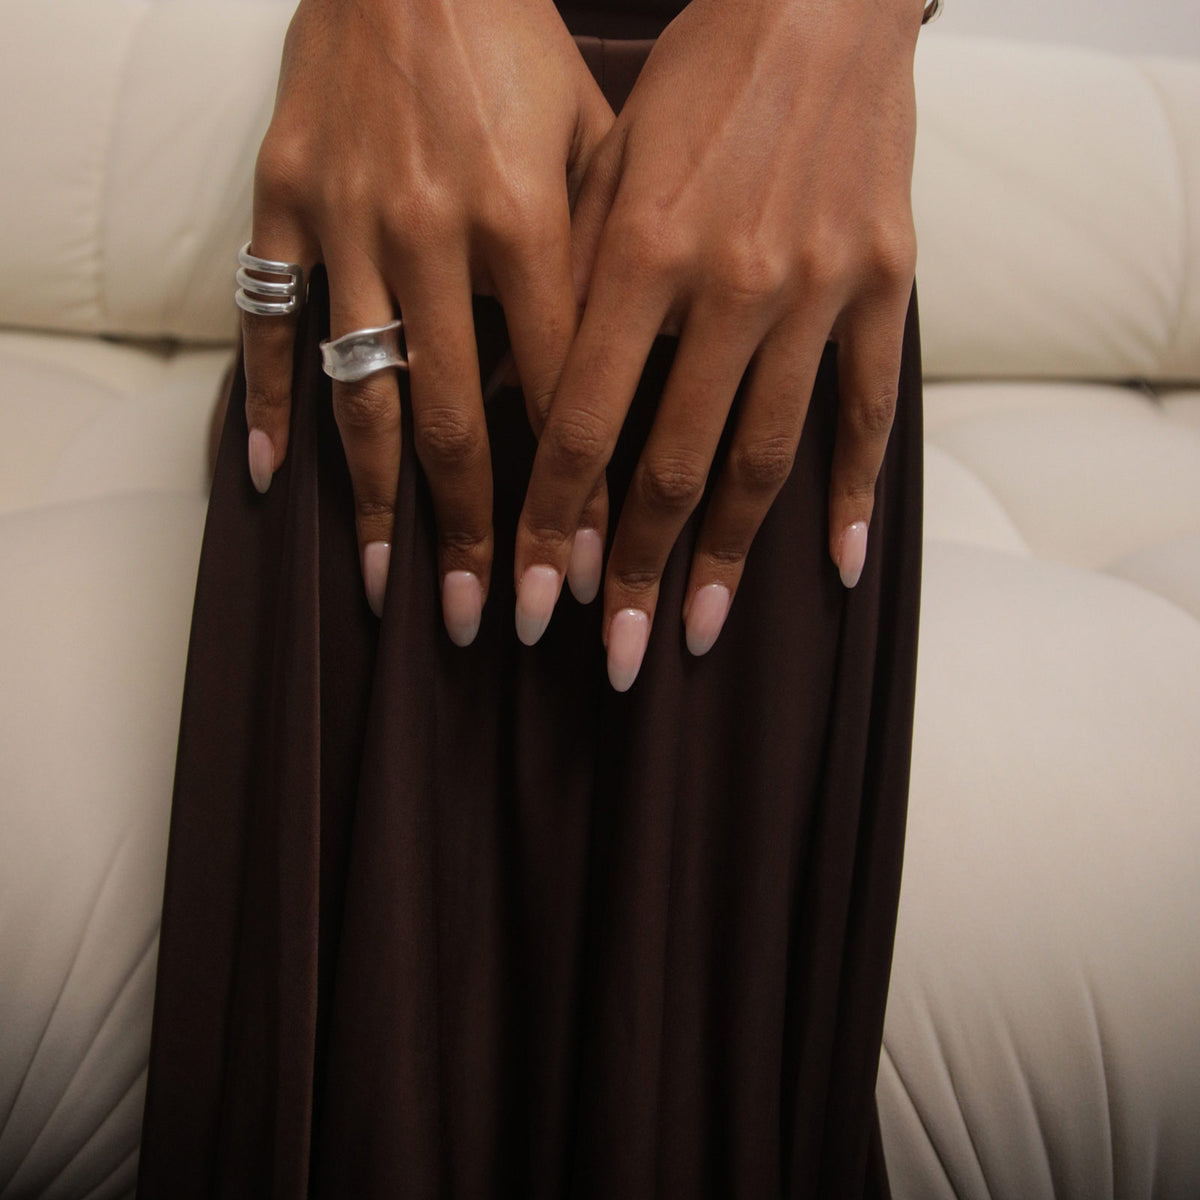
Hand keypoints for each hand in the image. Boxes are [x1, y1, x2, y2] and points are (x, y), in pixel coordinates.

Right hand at [241, 0, 612, 639]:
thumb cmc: (517, 41)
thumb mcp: (594, 133)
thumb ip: (608, 255)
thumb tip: (623, 383)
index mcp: (528, 220)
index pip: (558, 393)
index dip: (575, 492)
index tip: (586, 573)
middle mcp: (433, 234)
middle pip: (456, 420)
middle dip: (474, 531)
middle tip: (481, 619)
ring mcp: (346, 220)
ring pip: (361, 393)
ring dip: (374, 503)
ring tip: (386, 586)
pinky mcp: (280, 198)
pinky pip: (268, 319)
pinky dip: (269, 403)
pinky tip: (273, 480)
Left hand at [513, 0, 922, 687]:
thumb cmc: (689, 85)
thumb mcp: (600, 170)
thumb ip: (565, 294)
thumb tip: (515, 411)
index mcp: (640, 250)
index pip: (581, 422)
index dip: (552, 521)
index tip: (532, 597)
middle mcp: (728, 281)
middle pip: (671, 463)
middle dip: (636, 571)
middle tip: (611, 657)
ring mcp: (815, 287)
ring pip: (763, 455)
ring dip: (727, 557)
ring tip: (699, 634)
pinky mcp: (883, 282)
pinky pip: (868, 408)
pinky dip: (856, 492)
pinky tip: (835, 565)